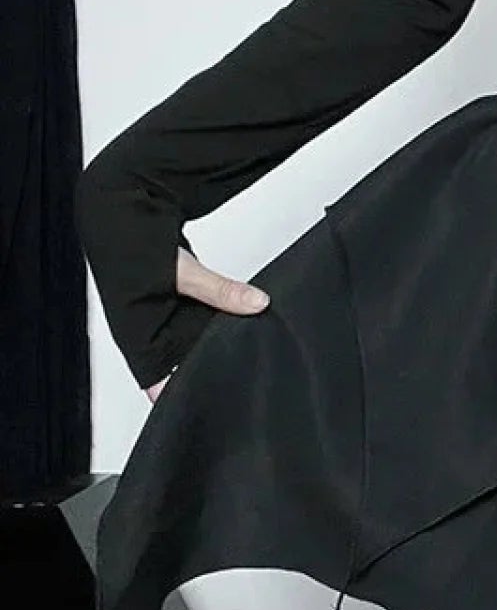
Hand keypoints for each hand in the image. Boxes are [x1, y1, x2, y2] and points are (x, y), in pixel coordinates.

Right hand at [145, 246, 269, 403]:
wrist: (127, 213)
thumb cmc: (135, 246)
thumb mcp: (183, 273)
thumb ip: (220, 291)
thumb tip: (257, 304)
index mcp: (138, 338)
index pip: (160, 384)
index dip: (184, 394)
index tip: (216, 396)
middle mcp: (150, 333)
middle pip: (185, 362)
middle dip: (214, 364)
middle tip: (248, 368)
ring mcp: (165, 319)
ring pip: (197, 339)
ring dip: (219, 338)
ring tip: (252, 344)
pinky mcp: (178, 303)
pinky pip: (202, 318)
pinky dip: (219, 318)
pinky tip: (243, 319)